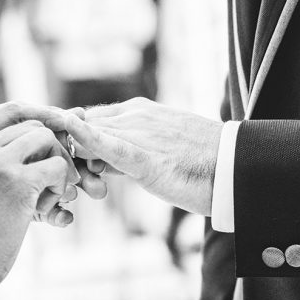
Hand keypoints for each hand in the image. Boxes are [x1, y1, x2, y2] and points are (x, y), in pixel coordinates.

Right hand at [0, 105, 74, 287]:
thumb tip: (37, 130)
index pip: (12, 111)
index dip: (40, 123)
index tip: (51, 147)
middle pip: (35, 126)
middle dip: (51, 151)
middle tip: (52, 180)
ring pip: (48, 140)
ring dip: (56, 167)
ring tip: (47, 195)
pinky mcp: (17, 180)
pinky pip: (58, 166)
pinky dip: (60, 187)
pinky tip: (45, 208)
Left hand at [64, 98, 222, 214]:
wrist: (235, 169)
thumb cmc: (199, 164)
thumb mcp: (156, 151)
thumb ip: (126, 152)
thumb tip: (99, 162)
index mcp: (138, 111)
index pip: (90, 119)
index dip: (72, 140)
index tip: (67, 163)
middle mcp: (134, 115)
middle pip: (81, 126)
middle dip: (66, 153)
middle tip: (64, 183)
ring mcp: (139, 133)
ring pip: (88, 137)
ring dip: (72, 161)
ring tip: (78, 189)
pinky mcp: (145, 156)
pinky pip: (108, 145)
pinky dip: (85, 138)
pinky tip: (68, 132)